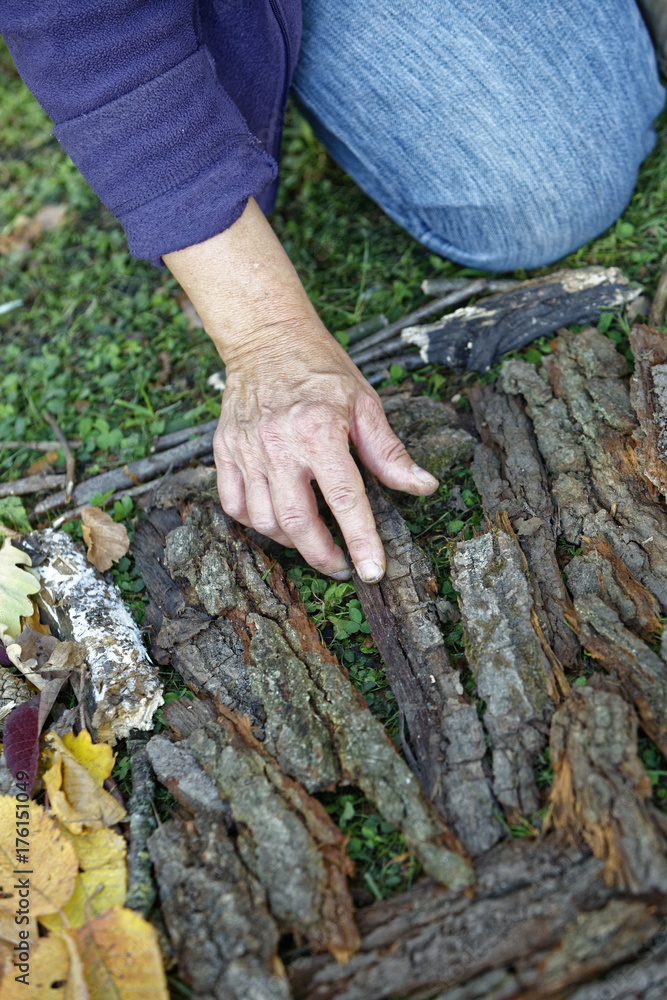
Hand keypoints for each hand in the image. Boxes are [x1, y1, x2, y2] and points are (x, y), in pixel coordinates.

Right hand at [163, 198, 437, 581]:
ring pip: (263, 519)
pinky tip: (277, 521)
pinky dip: (256, 523)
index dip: (361, 541)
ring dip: (290, 541)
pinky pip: (234, 505)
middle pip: (297, 520)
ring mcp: (247, 449)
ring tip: (312, 541)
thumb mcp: (364, 403)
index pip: (344, 499)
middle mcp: (279, 443)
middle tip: (340, 567)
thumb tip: (423, 487)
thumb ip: (389, 452)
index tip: (372, 571)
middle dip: (321, 555)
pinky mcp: (225, 450)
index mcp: (319, 430)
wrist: (266, 337)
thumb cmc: (320, 369)